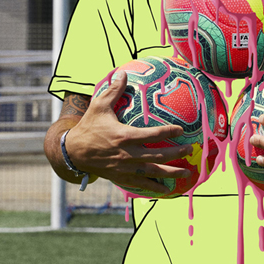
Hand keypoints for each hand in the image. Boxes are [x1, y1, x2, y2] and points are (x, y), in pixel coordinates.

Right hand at [64, 69, 192, 194]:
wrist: (72, 152)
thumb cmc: (88, 127)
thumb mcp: (99, 106)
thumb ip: (113, 90)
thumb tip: (122, 73)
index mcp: (124, 136)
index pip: (152, 135)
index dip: (168, 132)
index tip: (181, 130)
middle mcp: (127, 154)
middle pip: (157, 156)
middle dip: (176, 154)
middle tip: (190, 150)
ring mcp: (124, 168)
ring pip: (152, 172)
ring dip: (171, 173)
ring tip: (186, 173)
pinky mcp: (120, 177)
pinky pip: (140, 184)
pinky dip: (154, 187)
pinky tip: (166, 190)